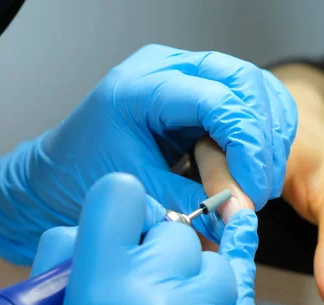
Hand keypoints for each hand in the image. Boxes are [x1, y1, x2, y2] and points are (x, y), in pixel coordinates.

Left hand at [0, 44, 296, 264]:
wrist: (58, 169)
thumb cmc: (81, 173)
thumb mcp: (136, 188)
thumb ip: (190, 201)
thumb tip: (239, 217)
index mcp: (140, 86)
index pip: (216, 99)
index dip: (247, 143)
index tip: (255, 186)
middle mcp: (163, 68)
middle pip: (242, 81)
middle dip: (262, 136)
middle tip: (261, 185)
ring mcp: (178, 73)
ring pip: (249, 84)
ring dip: (266, 131)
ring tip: (260, 178)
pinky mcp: (190, 89)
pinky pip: (240, 96)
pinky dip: (256, 127)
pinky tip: (255, 160)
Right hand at [30, 173, 259, 304]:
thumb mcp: (50, 304)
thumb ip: (70, 247)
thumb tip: (119, 216)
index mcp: (100, 284)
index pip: (122, 194)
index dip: (120, 207)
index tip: (122, 225)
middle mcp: (155, 297)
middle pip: (175, 231)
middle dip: (159, 252)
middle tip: (141, 284)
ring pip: (215, 263)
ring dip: (195, 280)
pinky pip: (242, 289)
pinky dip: (222, 296)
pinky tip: (208, 294)